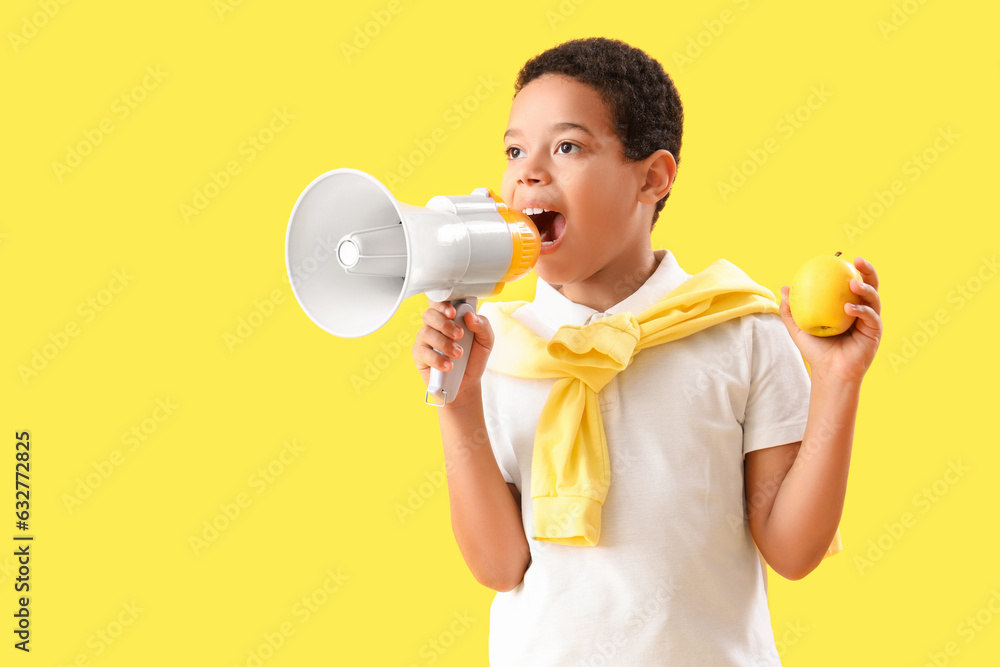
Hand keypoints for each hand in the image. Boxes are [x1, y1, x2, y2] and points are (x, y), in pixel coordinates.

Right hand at [412, 300, 494, 406]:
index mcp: (450, 317)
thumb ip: (482, 325)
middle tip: (459, 335)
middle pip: (429, 314)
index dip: (443, 304)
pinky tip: (448, 365)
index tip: (453, 313)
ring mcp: (425, 340)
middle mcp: (435, 326)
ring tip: (458, 354)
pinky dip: (436, 359)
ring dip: (444, 343)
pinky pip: (422, 352)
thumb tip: (470, 315)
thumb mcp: (486, 341)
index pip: (439, 302)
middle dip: (445, 324)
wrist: (468, 383)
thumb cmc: (474, 358)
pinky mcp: (420, 355)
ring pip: (426, 333)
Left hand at [779, 256, 882, 384]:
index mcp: (848, 306)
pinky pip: (871, 316)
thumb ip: (791, 310)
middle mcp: (862, 310)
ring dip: (865, 288)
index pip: (852, 283)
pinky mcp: (875, 332)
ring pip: (874, 298)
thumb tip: (785, 288)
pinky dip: (860, 310)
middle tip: (858, 261)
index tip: (841, 257)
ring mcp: (870, 321)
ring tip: (852, 283)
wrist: (829, 372)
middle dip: (868, 270)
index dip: (850, 269)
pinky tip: (849, 307)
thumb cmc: (816, 350)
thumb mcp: (799, 328)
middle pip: (870, 285)